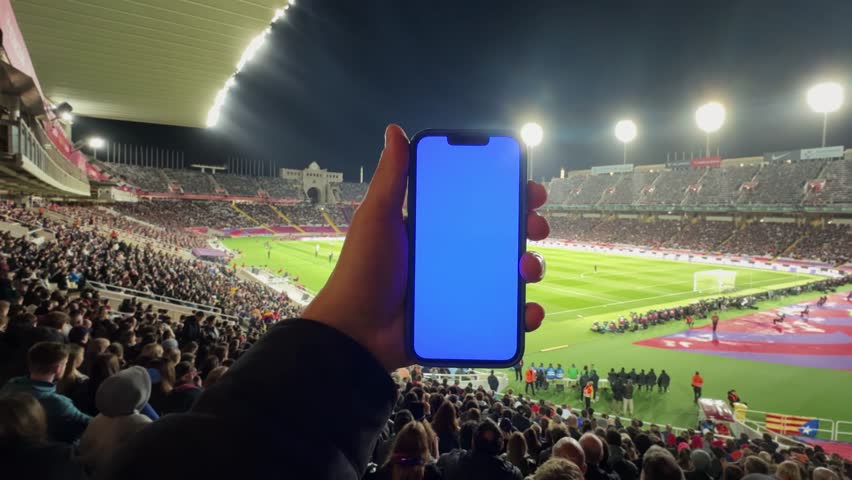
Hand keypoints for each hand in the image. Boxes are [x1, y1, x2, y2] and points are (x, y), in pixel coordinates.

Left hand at [303, 125, 548, 369]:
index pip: (481, 203)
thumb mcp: (378, 219)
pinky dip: (523, 315)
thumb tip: (394, 130)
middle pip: (504, 235)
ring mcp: (463, 288)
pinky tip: (529, 311)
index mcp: (437, 227)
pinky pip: (503, 317)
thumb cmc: (363, 270)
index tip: (529, 188)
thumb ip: (391, 177)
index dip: (509, 193)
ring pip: (511, 274)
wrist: (355, 332)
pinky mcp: (467, 320)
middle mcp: (455, 254)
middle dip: (528, 227)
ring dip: (531, 267)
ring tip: (527, 269)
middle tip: (534, 226)